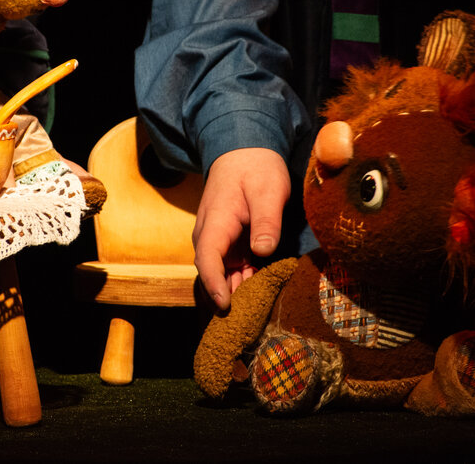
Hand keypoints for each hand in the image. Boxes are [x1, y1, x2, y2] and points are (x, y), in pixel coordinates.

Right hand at [193, 148, 290, 310]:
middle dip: (228, 299)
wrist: (244, 154)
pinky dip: (246, 284)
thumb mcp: (268, 190)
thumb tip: (263, 251)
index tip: (225, 306)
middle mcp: (211, 237)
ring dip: (239, 294)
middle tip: (250, 321)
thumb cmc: (256, 169)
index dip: (214, 284)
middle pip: (213, 274)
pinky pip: (234, 271)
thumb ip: (266, 221)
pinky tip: (263, 297)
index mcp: (216, 223)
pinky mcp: (231, 246)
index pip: (207, 259)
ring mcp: (220, 243)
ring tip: (259, 314)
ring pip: (224, 276)